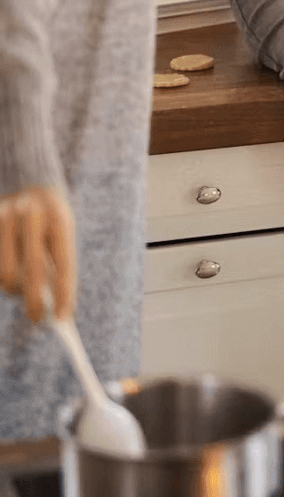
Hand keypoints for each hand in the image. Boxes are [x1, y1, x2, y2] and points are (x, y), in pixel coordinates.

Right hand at [0, 187, 75, 323]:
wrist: (27, 177)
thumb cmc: (50, 215)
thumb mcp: (61, 230)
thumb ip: (56, 262)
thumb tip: (49, 305)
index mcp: (59, 217)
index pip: (63, 263)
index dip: (64, 294)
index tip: (63, 318)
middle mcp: (31, 215)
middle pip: (31, 272)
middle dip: (36, 301)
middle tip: (38, 319)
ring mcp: (5, 217)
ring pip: (6, 275)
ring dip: (15, 290)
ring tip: (22, 287)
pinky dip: (2, 277)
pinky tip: (11, 270)